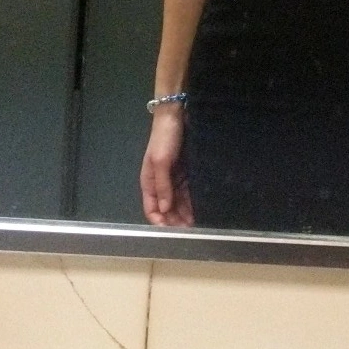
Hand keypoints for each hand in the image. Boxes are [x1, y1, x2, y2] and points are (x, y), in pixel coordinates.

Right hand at [140, 110, 193, 226]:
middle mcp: (160, 182)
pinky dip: (191, 200)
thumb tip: (164, 209)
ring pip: (178, 201)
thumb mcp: (161, 161)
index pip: (151, 209)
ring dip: (184, 212)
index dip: (160, 222)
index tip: (171, 233)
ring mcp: (173, 177)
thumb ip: (162, 186)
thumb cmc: (164, 138)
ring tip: (196, 224)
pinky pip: (187, 190)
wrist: (176, 115)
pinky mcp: (184, 171)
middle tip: (188, 231)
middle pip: (166, 208)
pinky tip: (199, 208)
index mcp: (149, 181)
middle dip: (175, 220)